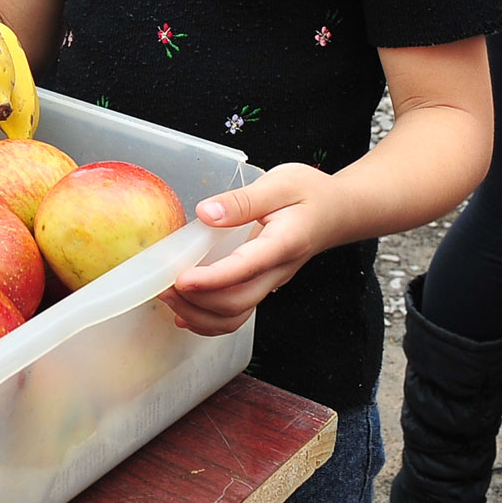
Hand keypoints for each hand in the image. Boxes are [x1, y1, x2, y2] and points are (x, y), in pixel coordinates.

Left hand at [165, 164, 350, 336]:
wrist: (339, 211)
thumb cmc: (310, 193)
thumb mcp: (280, 183)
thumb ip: (243, 200)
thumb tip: (205, 213)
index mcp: (283, 244)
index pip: (245, 269)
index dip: (212, 279)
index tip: (181, 279)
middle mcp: (277, 272)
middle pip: (237, 303)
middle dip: (197, 301)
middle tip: (162, 285)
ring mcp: (270, 283)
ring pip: (236, 316)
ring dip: (200, 315)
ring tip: (168, 298)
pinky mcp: (262, 285)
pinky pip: (237, 312)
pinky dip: (209, 319)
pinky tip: (185, 311)